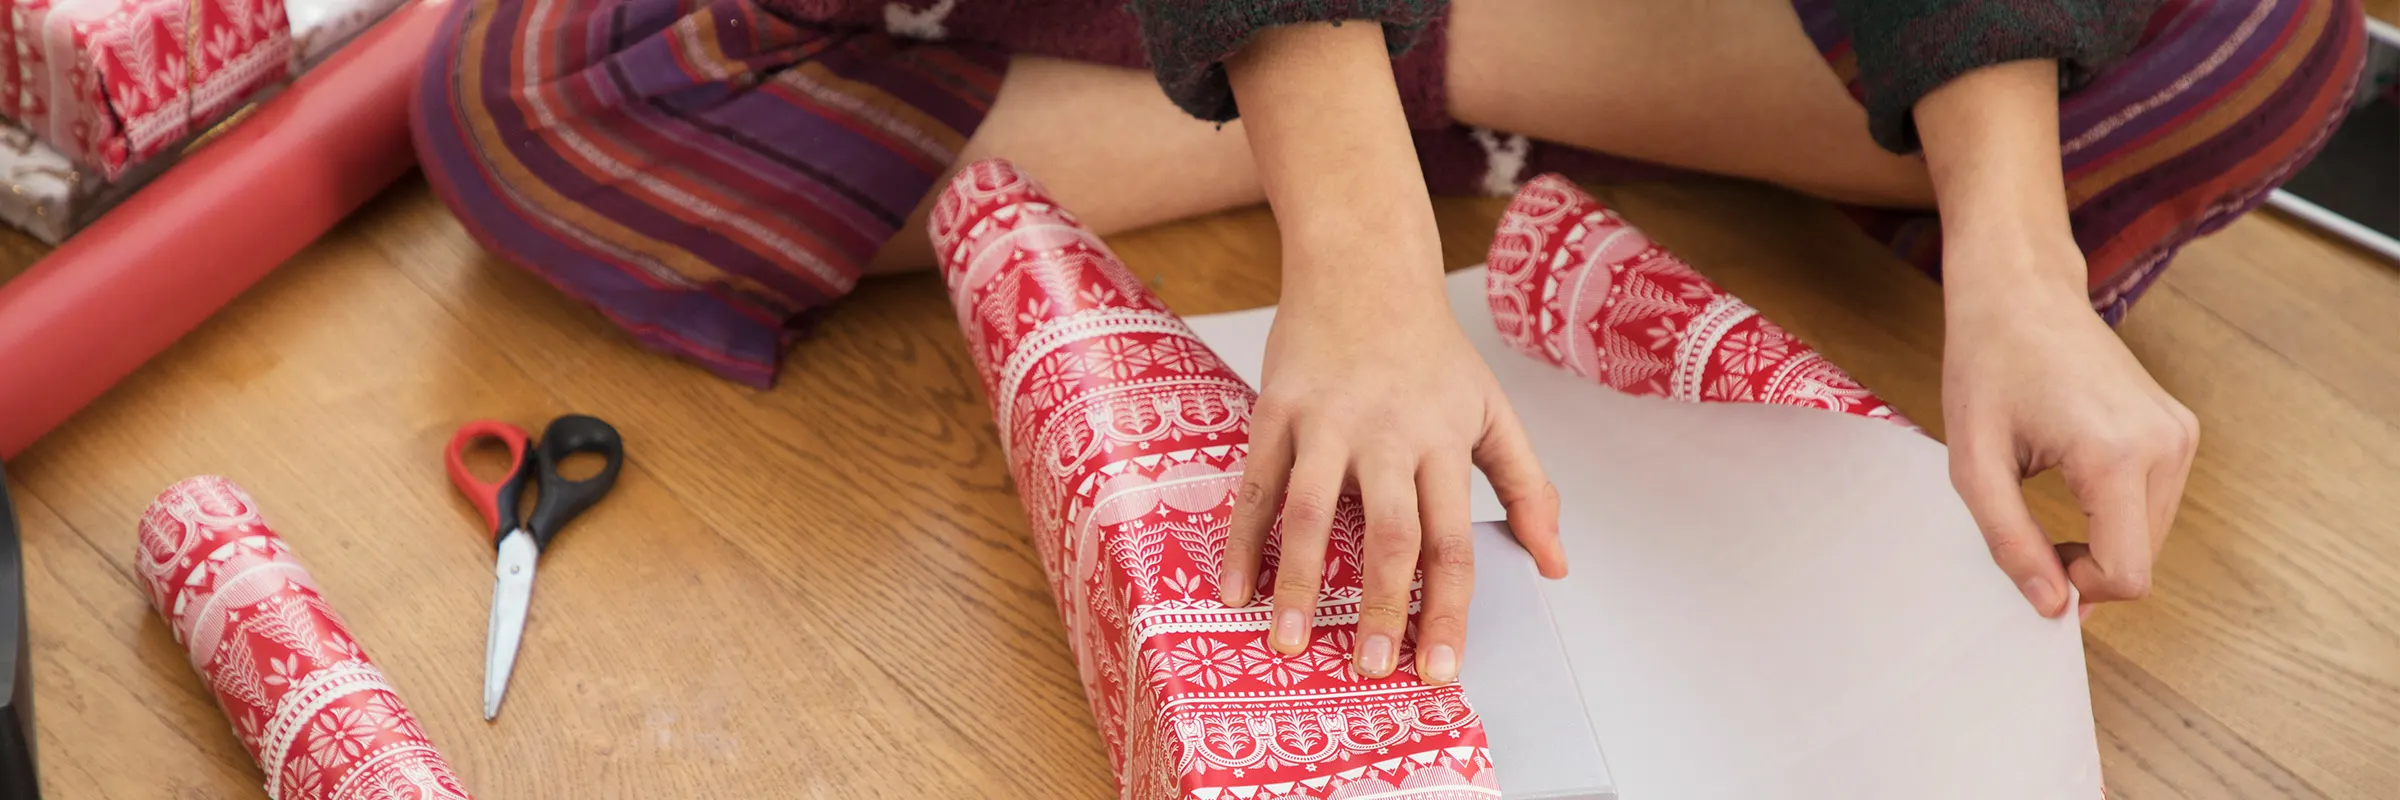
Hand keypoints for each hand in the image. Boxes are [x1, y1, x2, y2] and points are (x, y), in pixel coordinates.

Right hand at [1218, 277, 1566, 683]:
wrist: (1363, 265)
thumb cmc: (1430, 350)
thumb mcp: (1493, 411)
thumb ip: (1528, 488)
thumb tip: (1555, 564)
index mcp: (1444, 443)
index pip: (1451, 542)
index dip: (1446, 611)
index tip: (1439, 668)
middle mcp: (1387, 435)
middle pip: (1388, 534)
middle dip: (1379, 607)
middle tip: (1368, 669)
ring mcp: (1327, 422)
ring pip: (1310, 514)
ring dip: (1299, 583)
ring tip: (1289, 642)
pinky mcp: (1276, 409)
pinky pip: (1256, 486)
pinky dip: (1243, 541)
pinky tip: (1235, 589)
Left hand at [1943, 243, 2198, 618]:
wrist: (2021, 292)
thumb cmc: (1987, 365)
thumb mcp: (1973, 462)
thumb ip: (2009, 540)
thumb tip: (2051, 607)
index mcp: (2117, 452)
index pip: (2127, 572)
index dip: (2080, 591)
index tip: (2034, 567)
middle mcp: (2167, 444)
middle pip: (2143, 561)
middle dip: (2088, 570)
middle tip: (2030, 538)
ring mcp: (2181, 434)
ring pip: (2153, 539)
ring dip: (2103, 544)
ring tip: (2047, 506)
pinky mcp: (2181, 429)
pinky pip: (2156, 505)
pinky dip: (2117, 518)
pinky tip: (2075, 487)